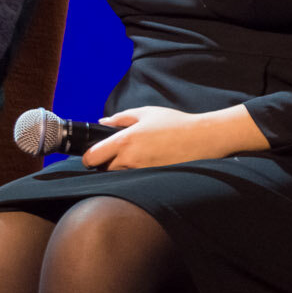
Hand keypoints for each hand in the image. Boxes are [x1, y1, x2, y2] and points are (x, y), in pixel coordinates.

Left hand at [81, 104, 267, 169]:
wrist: (203, 138)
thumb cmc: (175, 123)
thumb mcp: (146, 113)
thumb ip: (120, 118)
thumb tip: (103, 122)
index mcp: (125, 141)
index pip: (93, 158)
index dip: (89, 158)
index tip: (92, 156)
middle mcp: (130, 159)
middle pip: (105, 169)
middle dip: (106, 163)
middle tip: (117, 154)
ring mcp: (142, 172)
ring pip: (120, 176)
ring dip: (121, 169)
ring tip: (136, 156)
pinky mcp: (153, 179)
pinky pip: (136, 179)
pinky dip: (136, 174)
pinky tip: (148, 163)